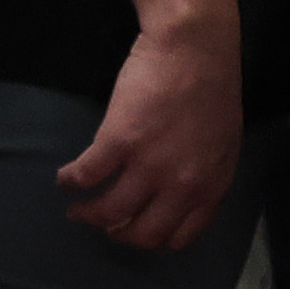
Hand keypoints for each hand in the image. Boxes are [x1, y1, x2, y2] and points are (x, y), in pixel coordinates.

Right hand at [55, 24, 239, 248]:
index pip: (178, 236)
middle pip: (141, 233)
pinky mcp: (119, 142)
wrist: (194, 48)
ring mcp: (149, 166)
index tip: (136, 230)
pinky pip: (86, 175)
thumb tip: (181, 194)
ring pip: (110, 212)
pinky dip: (70, 181)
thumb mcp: (224, 143)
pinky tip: (65, 178)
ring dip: (88, 215)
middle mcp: (180, 186)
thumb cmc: (212, 87)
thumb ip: (205, 175)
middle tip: (105, 224)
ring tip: (76, 209)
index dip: (153, 240)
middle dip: (119, 234)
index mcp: (209, 186)